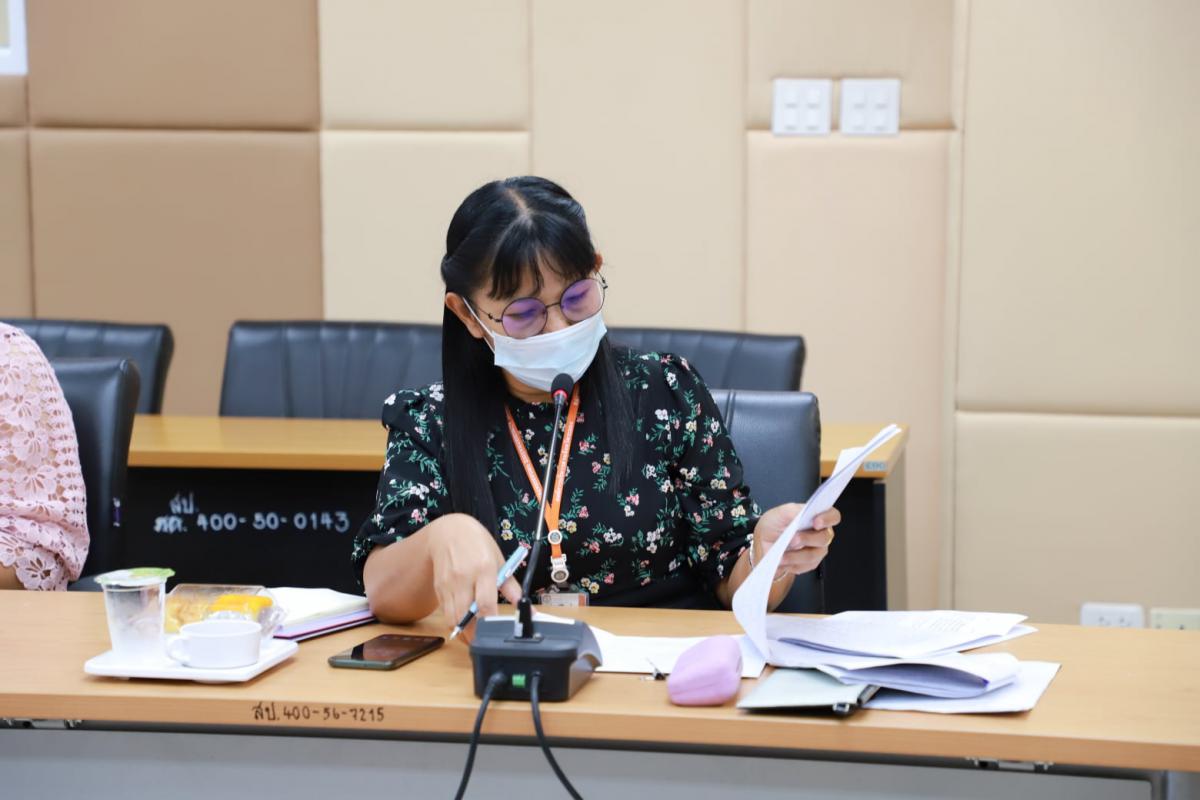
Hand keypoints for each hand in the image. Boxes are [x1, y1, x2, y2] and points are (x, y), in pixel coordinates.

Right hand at [425, 514, 522, 642]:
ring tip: (475, 639)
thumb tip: (529, 609)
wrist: (448, 531)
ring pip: (452, 618)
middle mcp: (463, 577)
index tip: (498, 633)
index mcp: (484, 569)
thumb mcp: (500, 560)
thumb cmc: (477, 544)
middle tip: (484, 643)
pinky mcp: (439, 589)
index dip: (490, 621)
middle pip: (464, 615)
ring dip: (463, 633)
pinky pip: (445, 612)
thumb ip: (512, 588)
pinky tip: (464, 627)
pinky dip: (454, 623)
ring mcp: (448, 584)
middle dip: (474, 634)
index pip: (485, 602)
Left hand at [752, 503, 840, 579]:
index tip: (816, 522)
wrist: (763, 543)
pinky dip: (792, 563)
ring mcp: (817, 549)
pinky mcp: (810, 563)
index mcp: (816, 516)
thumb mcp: (779, 513)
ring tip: (781, 555)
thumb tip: (803, 512)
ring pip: (813, 555)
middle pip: (824, 538)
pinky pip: (805, 566)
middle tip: (792, 540)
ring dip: (795, 555)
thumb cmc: (774, 524)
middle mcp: (820, 533)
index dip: (828, 518)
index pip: (833, 516)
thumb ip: (793, 510)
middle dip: (807, 539)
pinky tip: (782, 560)